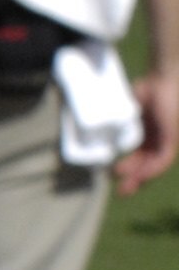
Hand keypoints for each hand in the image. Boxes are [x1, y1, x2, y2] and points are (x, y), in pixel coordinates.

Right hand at [119, 66, 177, 195]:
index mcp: (151, 132)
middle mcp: (160, 138)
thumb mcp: (129, 109)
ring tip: (126, 189)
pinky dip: (152, 169)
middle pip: (148, 164)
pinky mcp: (172, 137)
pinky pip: (163, 159)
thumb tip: (98, 127)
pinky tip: (141, 177)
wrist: (164, 77)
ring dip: (141, 178)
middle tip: (121, 192)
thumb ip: (120, 121)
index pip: (142, 155)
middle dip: (135, 179)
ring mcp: (167, 138)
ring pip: (155, 165)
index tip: (114, 174)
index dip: (130, 168)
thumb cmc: (148, 87)